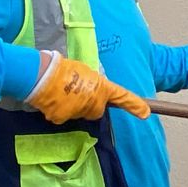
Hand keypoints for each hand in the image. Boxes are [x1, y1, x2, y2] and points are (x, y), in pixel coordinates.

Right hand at [27, 51, 149, 122]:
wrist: (41, 74)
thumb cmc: (63, 68)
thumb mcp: (85, 71)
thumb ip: (94, 83)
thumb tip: (95, 90)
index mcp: (101, 87)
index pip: (122, 96)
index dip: (135, 104)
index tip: (146, 112)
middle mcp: (93, 102)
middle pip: (97, 111)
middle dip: (91, 105)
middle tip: (77, 92)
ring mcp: (78, 112)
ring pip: (80, 114)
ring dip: (75, 107)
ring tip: (63, 92)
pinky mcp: (62, 118)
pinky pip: (64, 117)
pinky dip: (60, 111)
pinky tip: (53, 100)